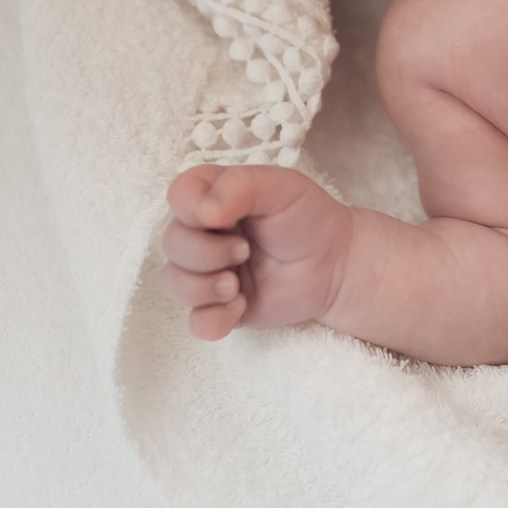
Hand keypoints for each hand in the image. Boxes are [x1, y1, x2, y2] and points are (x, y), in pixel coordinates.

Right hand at [160, 163, 354, 339]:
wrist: (336, 265)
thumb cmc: (308, 218)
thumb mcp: (281, 186)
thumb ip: (240, 186)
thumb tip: (204, 213)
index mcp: (213, 196)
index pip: (177, 196)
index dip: (191, 210)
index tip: (224, 219)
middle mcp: (203, 232)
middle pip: (171, 243)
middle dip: (206, 253)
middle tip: (246, 251)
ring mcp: (207, 271)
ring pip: (174, 283)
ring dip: (205, 287)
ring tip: (238, 286)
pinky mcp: (219, 307)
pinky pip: (196, 321)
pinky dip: (215, 318)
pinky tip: (241, 307)